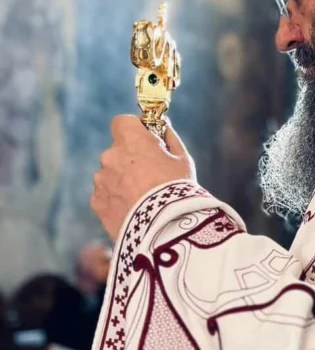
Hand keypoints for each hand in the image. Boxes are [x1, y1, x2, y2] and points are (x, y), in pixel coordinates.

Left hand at [91, 116, 196, 239]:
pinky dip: (116, 199)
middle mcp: (110, 156)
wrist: (164, 227)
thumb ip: (169, 137)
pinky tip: (134, 210)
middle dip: (130, 159)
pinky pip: (106, 194)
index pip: (122, 122)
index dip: (134, 130)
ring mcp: (101, 180)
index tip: (147, 141)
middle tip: (151, 177)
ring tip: (143, 199)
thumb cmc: (177, 189)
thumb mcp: (182, 159)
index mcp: (131, 140)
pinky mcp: (96, 202)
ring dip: (122, 181)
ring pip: (110, 174)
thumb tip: (162, 125)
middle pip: (117, 151)